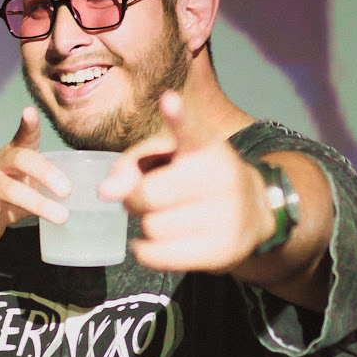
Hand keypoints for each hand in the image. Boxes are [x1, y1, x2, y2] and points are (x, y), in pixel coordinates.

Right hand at [0, 107, 70, 260]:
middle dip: (46, 173)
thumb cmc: (11, 198)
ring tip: (60, 216)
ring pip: (8, 188)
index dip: (28, 125)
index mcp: (16, 156)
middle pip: (21, 160)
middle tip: (66, 190)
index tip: (30, 112)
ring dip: (36, 202)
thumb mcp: (31, 183)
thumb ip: (53, 180)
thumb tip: (97, 184)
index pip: (24, 137)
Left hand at [98, 92, 274, 272]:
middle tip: (149, 197)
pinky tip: (158, 240)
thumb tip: (105, 192)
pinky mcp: (222, 251)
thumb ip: (129, 165)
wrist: (251, 211)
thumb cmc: (195, 179)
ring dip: (147, 225)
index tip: (169, 101)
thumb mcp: (166, 159)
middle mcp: (221, 177)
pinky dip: (146, 250)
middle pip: (147, 195)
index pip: (189, 130)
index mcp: (206, 147)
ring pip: (151, 227)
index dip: (177, 116)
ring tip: (167, 216)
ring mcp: (227, 216)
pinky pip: (158, 256)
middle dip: (137, 198)